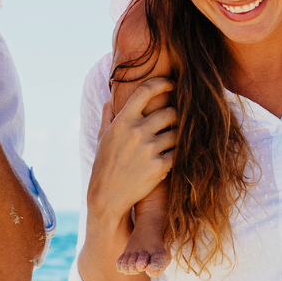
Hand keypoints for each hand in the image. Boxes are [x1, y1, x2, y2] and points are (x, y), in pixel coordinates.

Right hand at [87, 76, 176, 220]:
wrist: (107, 197)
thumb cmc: (104, 165)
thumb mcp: (102, 138)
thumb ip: (109, 116)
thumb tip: (110, 98)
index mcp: (122, 122)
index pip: (145, 92)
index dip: (161, 83)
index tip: (170, 84)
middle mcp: (136, 133)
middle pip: (169, 112)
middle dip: (174, 116)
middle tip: (173, 122)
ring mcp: (149, 150)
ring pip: (177, 133)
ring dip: (177, 136)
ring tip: (170, 142)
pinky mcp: (160, 167)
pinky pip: (178, 153)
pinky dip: (177, 154)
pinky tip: (170, 157)